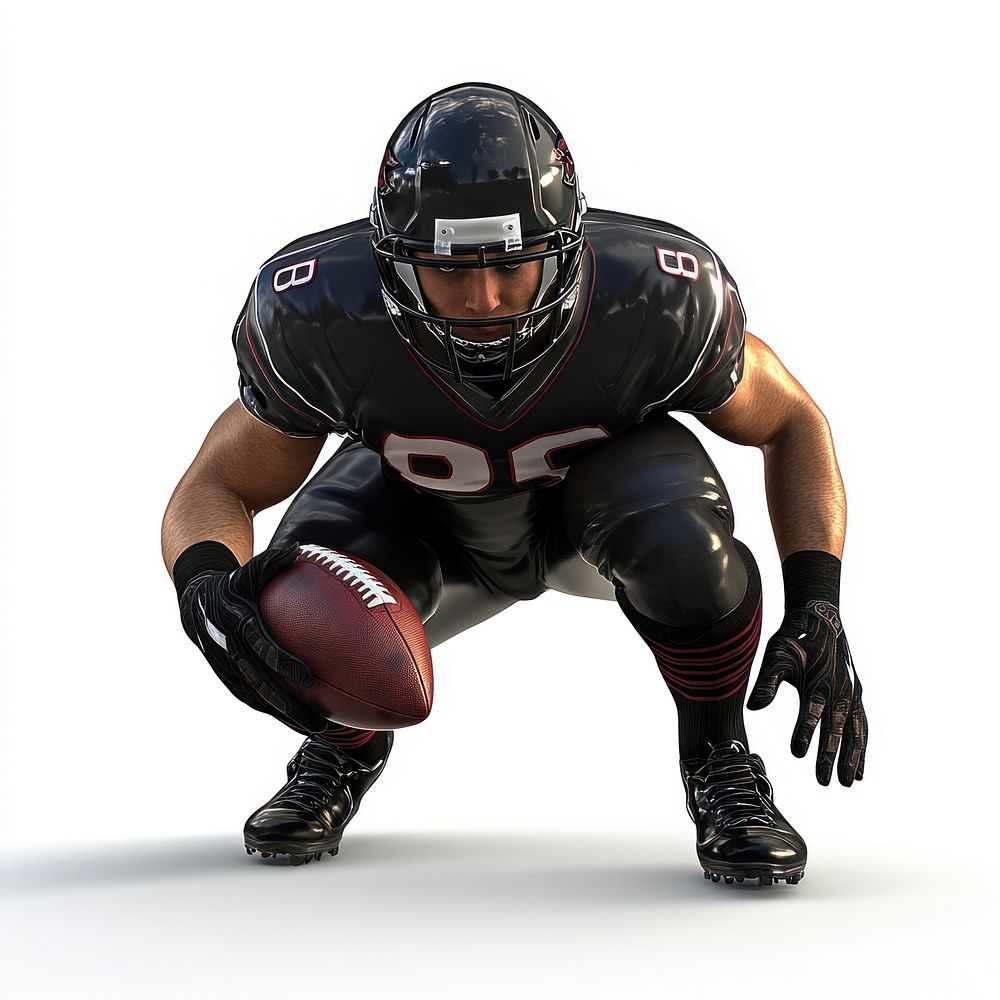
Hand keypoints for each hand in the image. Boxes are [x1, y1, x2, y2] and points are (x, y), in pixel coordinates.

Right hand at [178, 543, 328, 733]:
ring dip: (282, 715)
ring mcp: (223, 665)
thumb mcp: (249, 570)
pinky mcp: (225, 675)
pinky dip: (272, 710)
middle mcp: (227, 646)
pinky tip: (297, 722)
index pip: (260, 643)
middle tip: (318, 721)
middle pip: (258, 682)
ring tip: (314, 729)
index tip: (308, 677)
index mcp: (235, 620)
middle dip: (287, 704)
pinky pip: (250, 697)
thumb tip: (300, 549)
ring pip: (253, 696)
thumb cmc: (235, 582)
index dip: (281, 660)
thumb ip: (274, 562)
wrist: (194, 599)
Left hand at [747, 600, 866, 786]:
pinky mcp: (856, 694)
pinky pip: (862, 725)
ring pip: (855, 730)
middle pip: (835, 727)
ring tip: (848, 783)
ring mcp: (851, 693)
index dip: (804, 731)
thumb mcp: (777, 655)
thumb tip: (753, 707)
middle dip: (830, 754)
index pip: (811, 711)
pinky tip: (860, 770)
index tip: (797, 753)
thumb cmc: (795, 638)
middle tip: (824, 781)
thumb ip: (768, 682)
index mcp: (818, 681)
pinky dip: (862, 747)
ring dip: (853, 756)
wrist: (820, 619)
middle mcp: (839, 689)